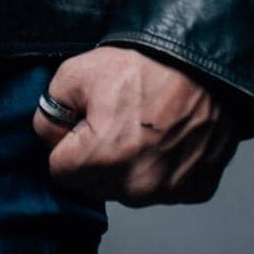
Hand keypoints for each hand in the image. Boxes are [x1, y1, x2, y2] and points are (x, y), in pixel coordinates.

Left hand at [31, 45, 239, 206]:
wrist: (202, 63)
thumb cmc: (144, 65)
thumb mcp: (77, 71)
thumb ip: (50, 109)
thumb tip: (50, 134)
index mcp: (103, 157)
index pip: (59, 172)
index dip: (65, 144)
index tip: (82, 125)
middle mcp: (136, 185)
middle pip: (93, 185)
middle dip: (94, 159)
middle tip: (113, 122)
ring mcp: (168, 191)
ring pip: (128, 190)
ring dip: (127, 167)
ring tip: (142, 128)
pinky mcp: (194, 189)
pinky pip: (163, 188)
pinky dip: (161, 169)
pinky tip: (166, 139)